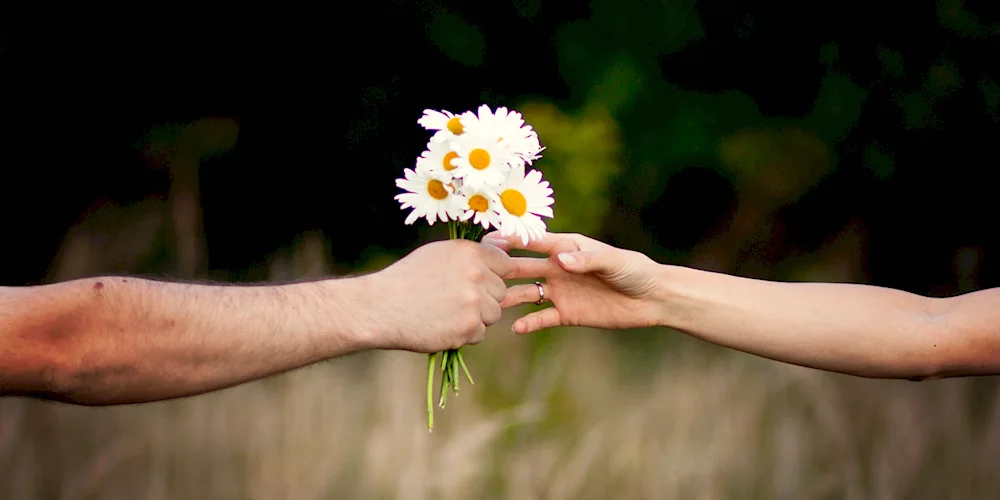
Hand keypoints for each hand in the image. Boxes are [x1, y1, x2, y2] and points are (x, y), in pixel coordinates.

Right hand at [359, 239, 513, 351]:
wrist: (381, 307)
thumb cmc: (408, 278)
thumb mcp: (439, 254)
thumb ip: (472, 254)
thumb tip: (506, 248)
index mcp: (470, 252)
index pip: (505, 263)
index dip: (494, 275)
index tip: (480, 283)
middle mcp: (477, 274)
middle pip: (501, 292)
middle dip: (485, 299)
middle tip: (454, 301)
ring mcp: (474, 302)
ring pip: (493, 314)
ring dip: (476, 318)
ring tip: (446, 313)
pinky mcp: (468, 327)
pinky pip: (479, 334)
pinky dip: (464, 335)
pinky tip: (441, 326)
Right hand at [484, 232, 666, 333]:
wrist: (652, 299)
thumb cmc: (635, 270)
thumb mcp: (613, 262)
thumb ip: (587, 260)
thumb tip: (561, 261)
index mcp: (567, 248)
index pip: (533, 242)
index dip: (511, 240)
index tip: (488, 241)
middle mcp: (558, 268)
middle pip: (522, 267)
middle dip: (500, 269)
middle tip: (478, 275)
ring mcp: (560, 291)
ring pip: (526, 293)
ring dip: (509, 297)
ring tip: (491, 305)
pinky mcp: (567, 313)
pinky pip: (542, 318)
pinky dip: (529, 323)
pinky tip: (516, 329)